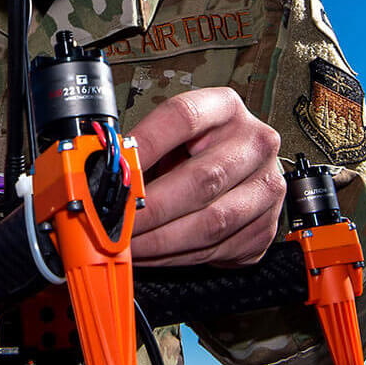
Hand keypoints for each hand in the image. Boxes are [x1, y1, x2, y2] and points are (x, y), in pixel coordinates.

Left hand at [127, 87, 284, 266]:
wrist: (240, 175)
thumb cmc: (196, 153)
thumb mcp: (171, 139)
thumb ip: (141, 151)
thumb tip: (99, 171)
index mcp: (226, 108)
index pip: (183, 117)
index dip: (145, 144)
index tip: (115, 169)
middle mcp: (255, 143)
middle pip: (201, 178)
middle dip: (150, 208)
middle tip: (116, 222)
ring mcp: (266, 186)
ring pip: (211, 221)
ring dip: (161, 240)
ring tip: (129, 244)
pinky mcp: (266, 226)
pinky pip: (217, 248)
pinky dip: (176, 256)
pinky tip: (152, 254)